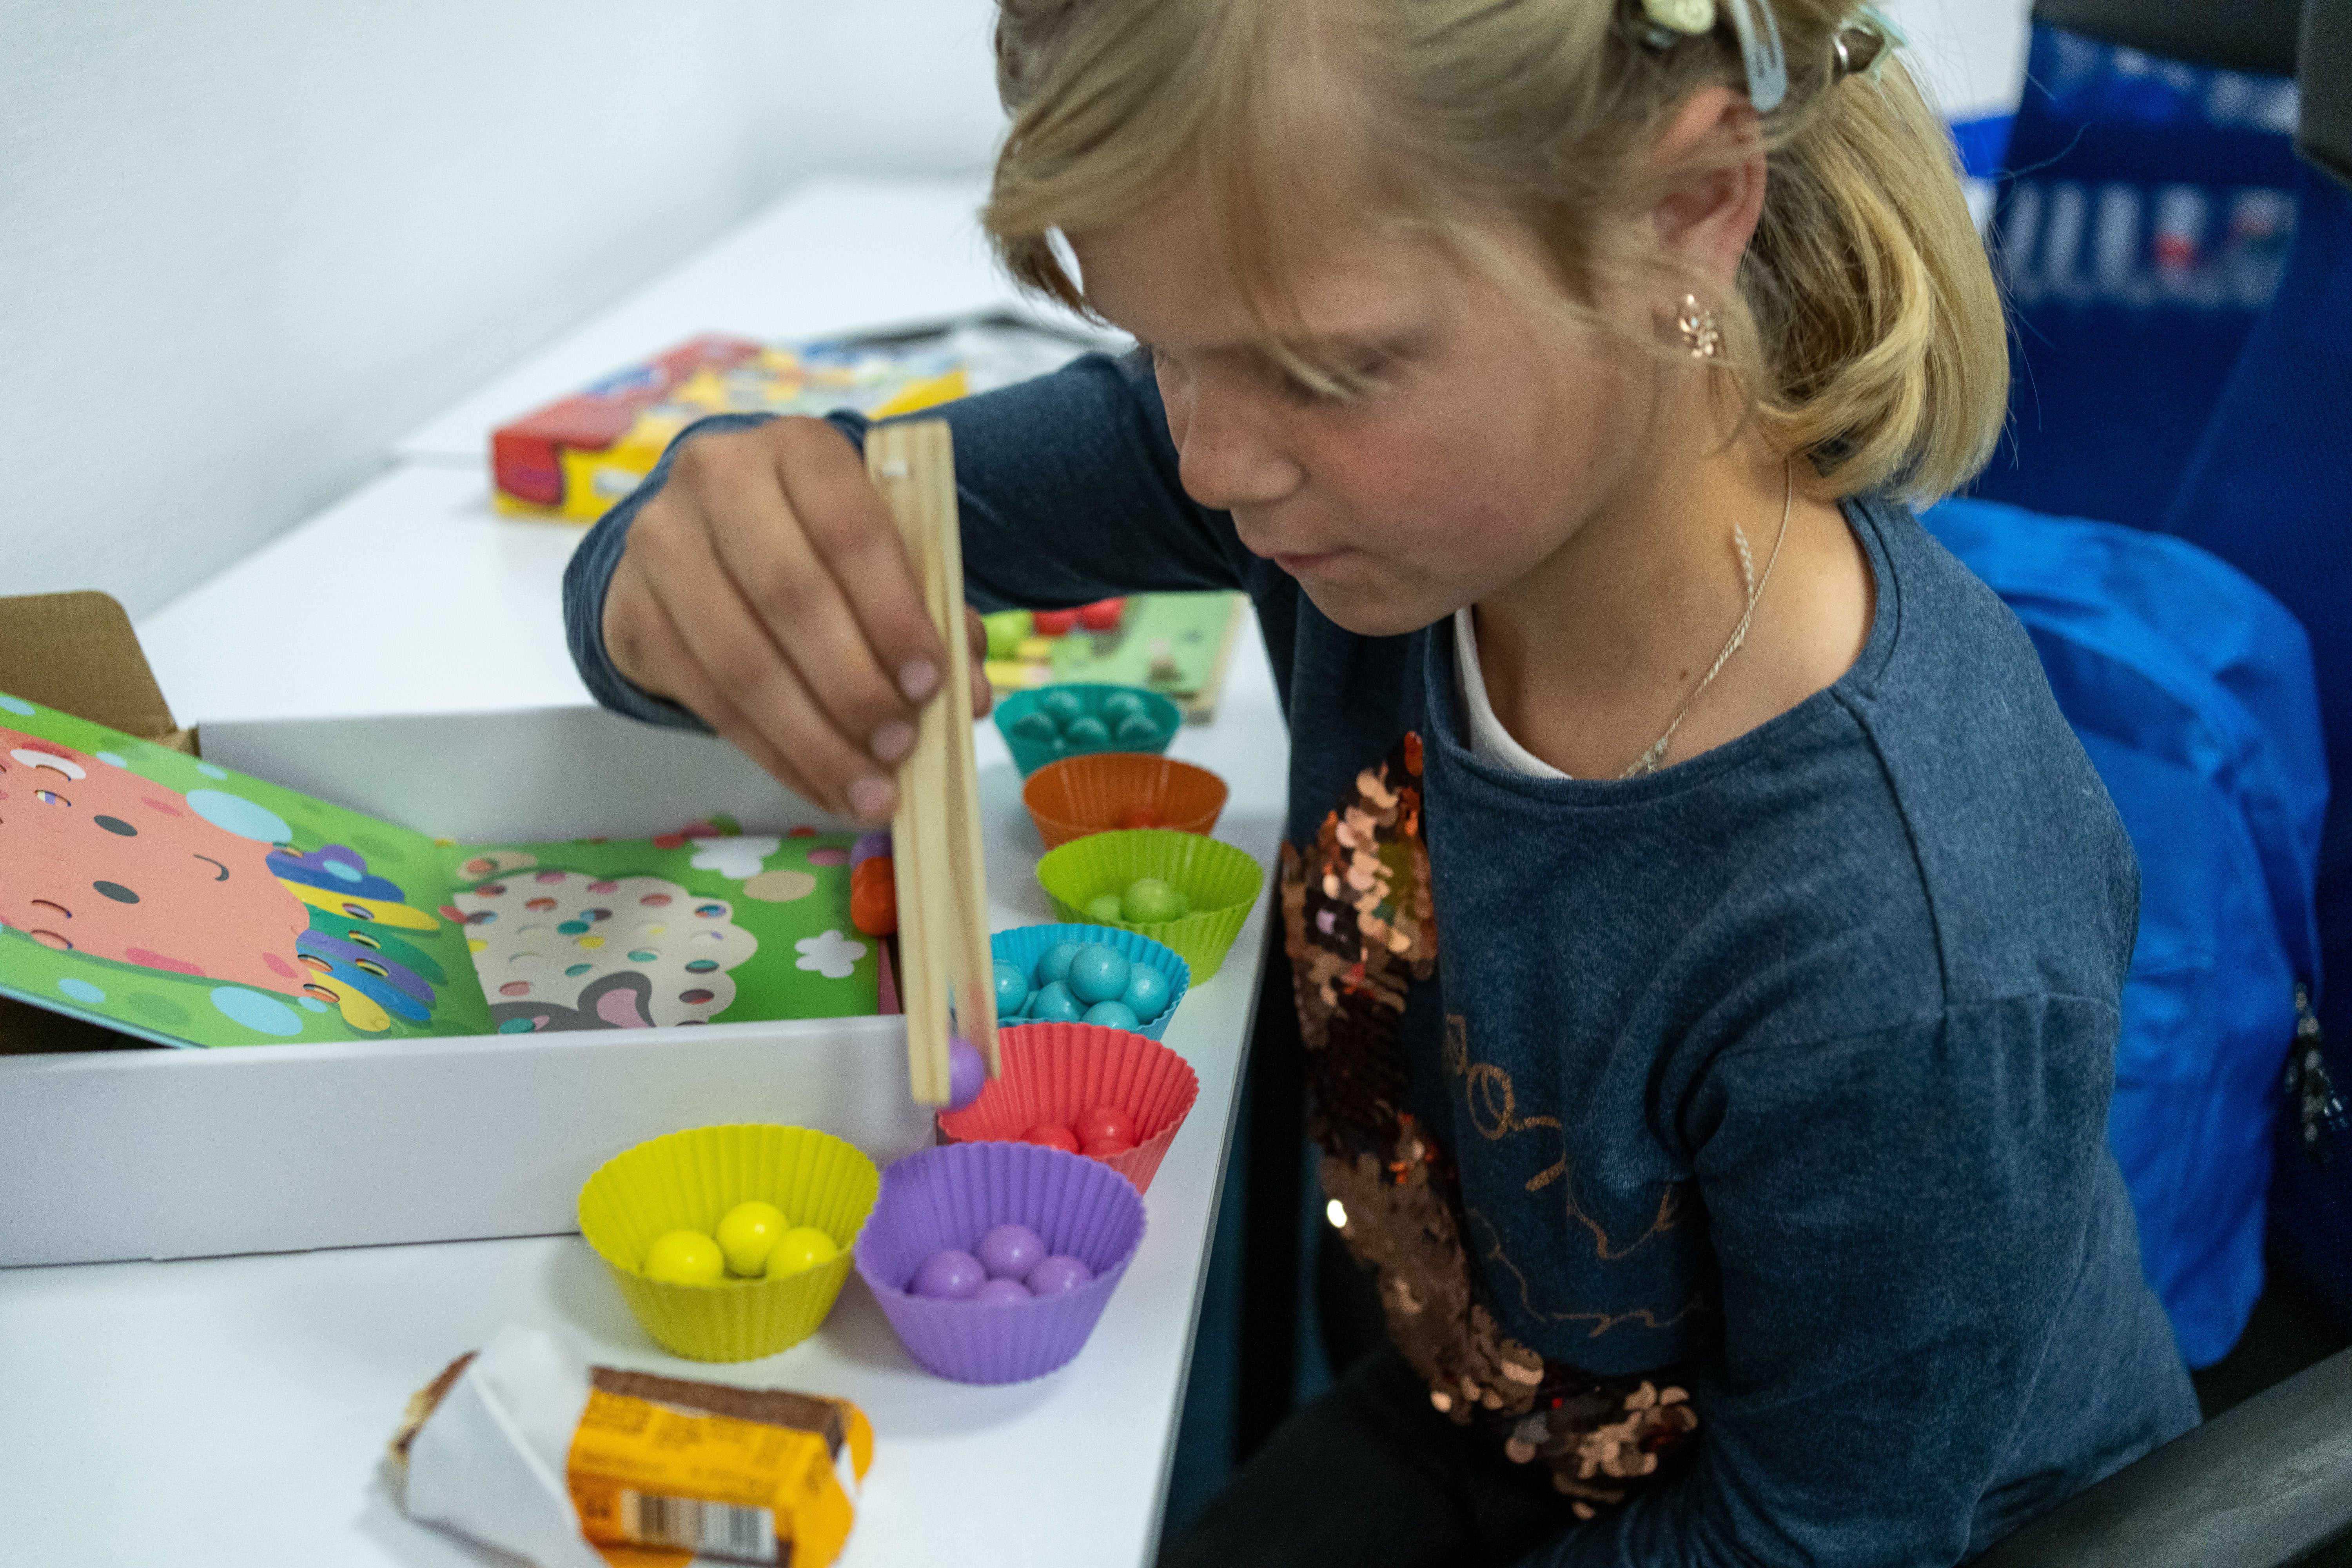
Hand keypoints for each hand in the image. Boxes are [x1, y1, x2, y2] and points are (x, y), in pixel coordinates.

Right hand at [600, 416, 993, 823]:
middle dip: (853, 687)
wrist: (709, 534)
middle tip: (901, 746)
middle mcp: (716, 479)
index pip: (848, 530)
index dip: (892, 613)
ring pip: (741, 660)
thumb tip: (967, 698)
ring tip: (871, 789)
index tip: (931, 683)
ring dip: (814, 739)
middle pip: (789, 596)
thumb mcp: (883, 555)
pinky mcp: (631, 614)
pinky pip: (707, 700)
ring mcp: (660, 545)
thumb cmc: (819, 546)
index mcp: (798, 449)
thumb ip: (935, 614)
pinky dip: (774, 755)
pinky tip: (823, 785)